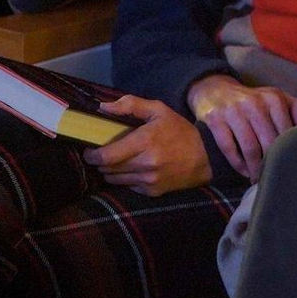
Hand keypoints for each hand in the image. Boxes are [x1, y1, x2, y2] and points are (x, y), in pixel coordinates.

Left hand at [82, 95, 210, 195]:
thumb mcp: (160, 110)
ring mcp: (148, 180)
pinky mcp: (151, 192)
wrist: (207, 157)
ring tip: (117, 161)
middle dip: (100, 161)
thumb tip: (102, 107)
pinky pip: (127, 186)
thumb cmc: (180, 131)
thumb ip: (131, 105)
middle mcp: (145, 164)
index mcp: (145, 141)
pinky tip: (134, 169)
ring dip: (111, 170)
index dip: (92, 154)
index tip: (90, 149)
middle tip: (103, 153)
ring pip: (114, 179)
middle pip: (106, 168)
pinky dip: (125, 178)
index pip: (105, 155)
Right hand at [185, 74, 296, 180]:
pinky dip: (238, 163)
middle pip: (269, 142)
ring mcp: (234, 112)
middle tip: (273, 177)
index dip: (288, 152)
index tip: (289, 166)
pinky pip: (229, 148)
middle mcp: (255, 104)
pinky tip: (244, 171)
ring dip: (255, 168)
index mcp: (274, 99)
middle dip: (272, 163)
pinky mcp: (216, 120)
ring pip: (250, 148)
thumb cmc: (253, 99)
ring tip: (258, 179)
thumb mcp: (277, 98)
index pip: (287, 131)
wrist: (216, 89)